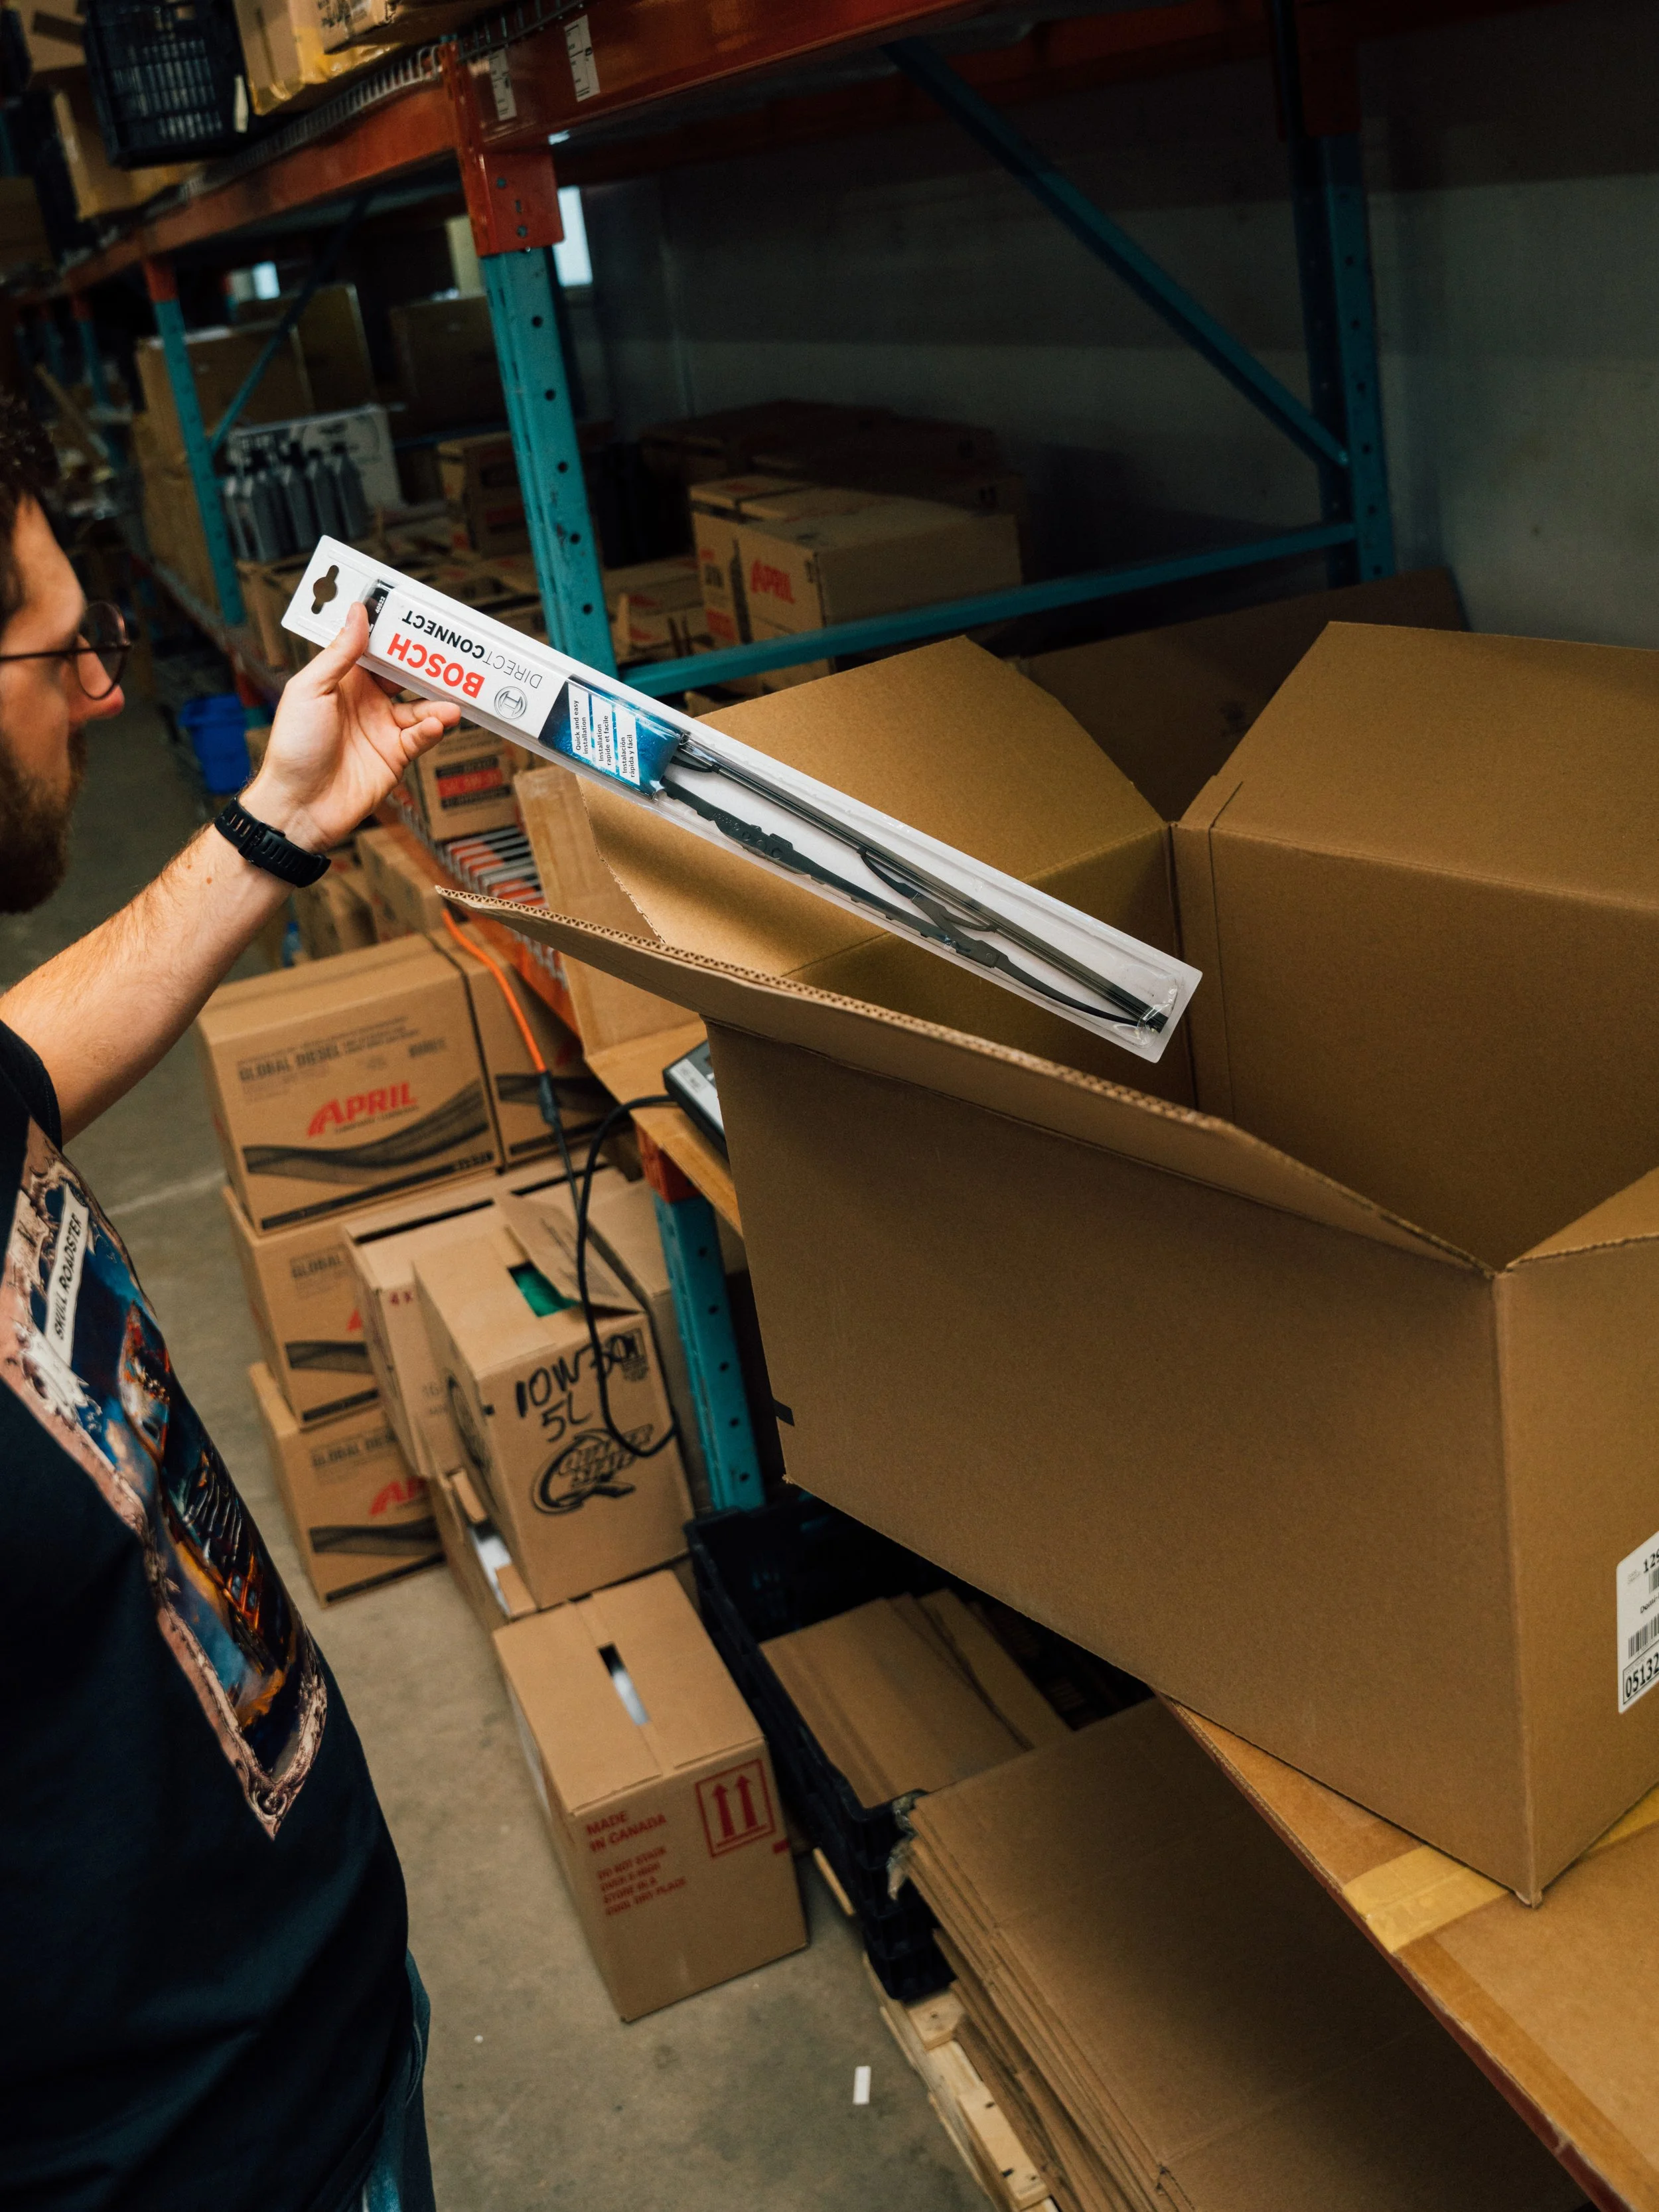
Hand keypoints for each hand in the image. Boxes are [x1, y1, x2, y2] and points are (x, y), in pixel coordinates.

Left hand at [241, 601, 462, 852]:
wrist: (300, 805)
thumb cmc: (294, 747)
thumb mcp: (311, 689)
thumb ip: (339, 653)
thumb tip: (358, 614)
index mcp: (342, 682)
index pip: (375, 650)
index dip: (395, 636)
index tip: (416, 620)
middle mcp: (365, 703)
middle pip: (405, 678)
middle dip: (427, 669)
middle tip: (450, 659)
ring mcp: (382, 731)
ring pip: (420, 709)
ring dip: (437, 704)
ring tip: (451, 703)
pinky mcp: (395, 758)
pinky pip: (421, 738)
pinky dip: (432, 730)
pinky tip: (437, 725)